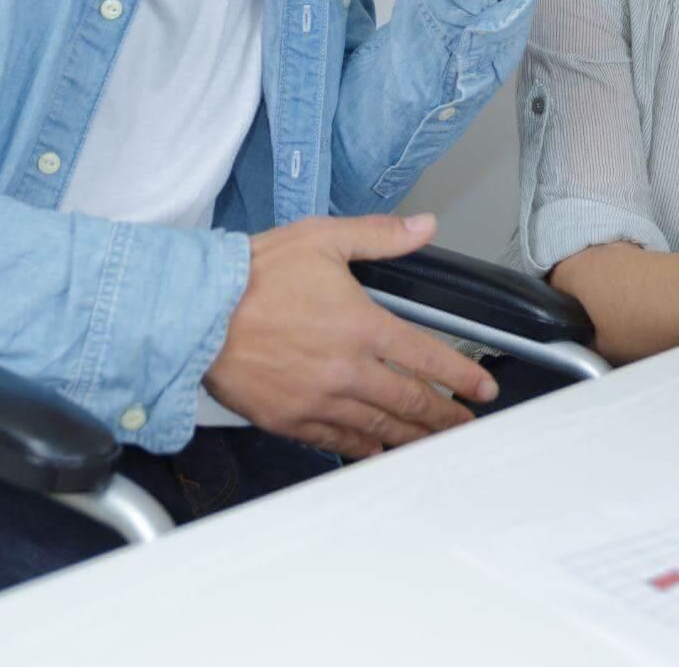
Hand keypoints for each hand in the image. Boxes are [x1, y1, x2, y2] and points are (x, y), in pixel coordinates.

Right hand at [203, 213, 498, 459]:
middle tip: (465, 425)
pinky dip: (363, 448)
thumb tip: (423, 226)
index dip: (462, 376)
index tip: (482, 389)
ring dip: (412, 437)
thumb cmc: (254, 274)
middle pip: (410, 401)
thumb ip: (379, 236)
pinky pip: (337, 442)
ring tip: (434, 443)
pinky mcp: (290, 419)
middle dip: (445, 416)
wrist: (197, 312)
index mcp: (362, 325)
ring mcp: (320, 400)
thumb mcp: (322, 238)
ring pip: (379, 427)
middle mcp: (348, 370)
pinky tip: (377, 451)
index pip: (428, 357)